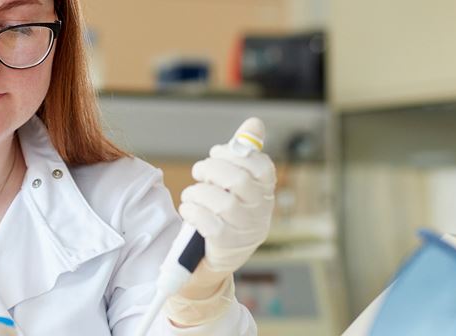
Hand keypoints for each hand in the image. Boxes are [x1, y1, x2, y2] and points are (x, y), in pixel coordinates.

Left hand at [163, 118, 276, 326]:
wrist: (216, 256)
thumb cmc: (228, 211)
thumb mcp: (239, 182)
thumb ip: (245, 152)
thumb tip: (255, 122)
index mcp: (265, 192)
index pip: (262, 167)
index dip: (235, 154)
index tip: (216, 152)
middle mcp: (260, 211)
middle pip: (238, 181)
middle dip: (211, 170)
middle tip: (199, 172)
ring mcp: (244, 230)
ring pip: (221, 202)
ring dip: (198, 193)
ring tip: (192, 195)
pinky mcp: (225, 245)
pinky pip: (207, 223)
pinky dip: (192, 212)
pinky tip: (189, 210)